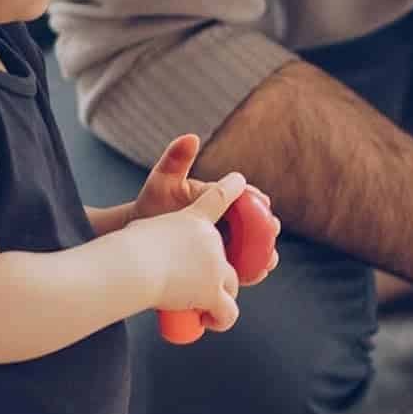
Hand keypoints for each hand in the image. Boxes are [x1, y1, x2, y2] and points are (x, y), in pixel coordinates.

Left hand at [133, 136, 281, 279]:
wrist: (138, 236)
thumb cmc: (151, 205)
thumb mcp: (162, 182)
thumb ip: (176, 160)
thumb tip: (191, 137)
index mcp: (216, 197)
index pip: (243, 195)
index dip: (257, 198)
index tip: (265, 202)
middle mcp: (223, 219)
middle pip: (252, 223)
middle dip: (266, 228)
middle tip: (273, 231)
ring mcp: (220, 240)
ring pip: (249, 247)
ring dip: (263, 253)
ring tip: (269, 260)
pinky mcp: (215, 261)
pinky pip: (236, 265)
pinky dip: (247, 270)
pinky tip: (254, 276)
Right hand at [139, 173, 244, 329]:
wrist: (130, 265)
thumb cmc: (124, 250)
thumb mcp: (139, 232)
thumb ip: (150, 239)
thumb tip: (134, 256)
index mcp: (193, 218)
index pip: (219, 197)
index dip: (233, 187)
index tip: (241, 180)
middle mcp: (210, 238)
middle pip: (226, 256)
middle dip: (218, 273)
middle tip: (197, 286)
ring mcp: (215, 265)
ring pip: (231, 284)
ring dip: (221, 297)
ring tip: (205, 308)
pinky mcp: (213, 291)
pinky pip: (228, 311)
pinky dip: (221, 319)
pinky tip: (209, 321)